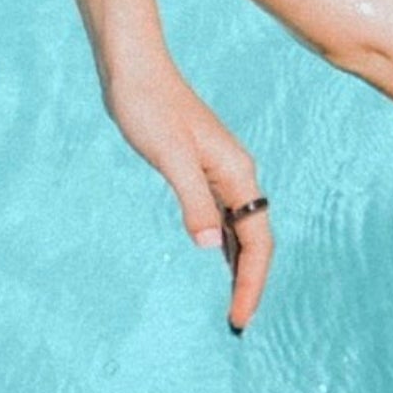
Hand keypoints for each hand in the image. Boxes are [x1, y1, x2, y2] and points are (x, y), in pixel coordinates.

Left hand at [106, 63, 274, 331]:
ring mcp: (221, 171)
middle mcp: (237, 173)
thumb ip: (193, 200)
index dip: (252, 282)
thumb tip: (210, 246)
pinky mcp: (202, 168)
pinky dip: (227, 244)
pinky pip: (226, 215)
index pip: (257, 239)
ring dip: (241, 265)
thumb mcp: (169, 157)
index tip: (238, 319)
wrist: (135, 70)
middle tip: (237, 322)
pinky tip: (218, 258)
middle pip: (256, 237)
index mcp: (237, 172)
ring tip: (234, 302)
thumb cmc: (149, 108)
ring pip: (243, 228)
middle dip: (251, 281)